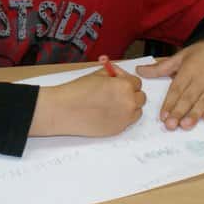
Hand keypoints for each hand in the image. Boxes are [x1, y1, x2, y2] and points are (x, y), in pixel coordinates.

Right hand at [29, 62, 146, 136]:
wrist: (64, 110)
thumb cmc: (77, 91)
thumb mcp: (97, 74)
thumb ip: (113, 74)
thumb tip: (118, 74)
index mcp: (124, 87)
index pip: (137, 82)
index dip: (126, 80)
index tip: (117, 81)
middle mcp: (128, 103)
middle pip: (140, 97)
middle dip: (130, 93)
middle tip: (117, 92)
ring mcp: (124, 118)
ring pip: (136, 111)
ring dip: (129, 106)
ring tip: (112, 103)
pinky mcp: (117, 130)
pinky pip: (127, 122)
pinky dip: (122, 117)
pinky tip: (107, 113)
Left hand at [136, 39, 203, 129]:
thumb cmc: (202, 52)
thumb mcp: (181, 56)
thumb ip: (161, 67)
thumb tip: (139, 71)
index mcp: (188, 70)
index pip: (176, 89)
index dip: (169, 103)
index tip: (162, 116)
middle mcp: (202, 78)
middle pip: (189, 97)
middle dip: (179, 112)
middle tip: (170, 125)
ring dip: (195, 114)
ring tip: (185, 125)